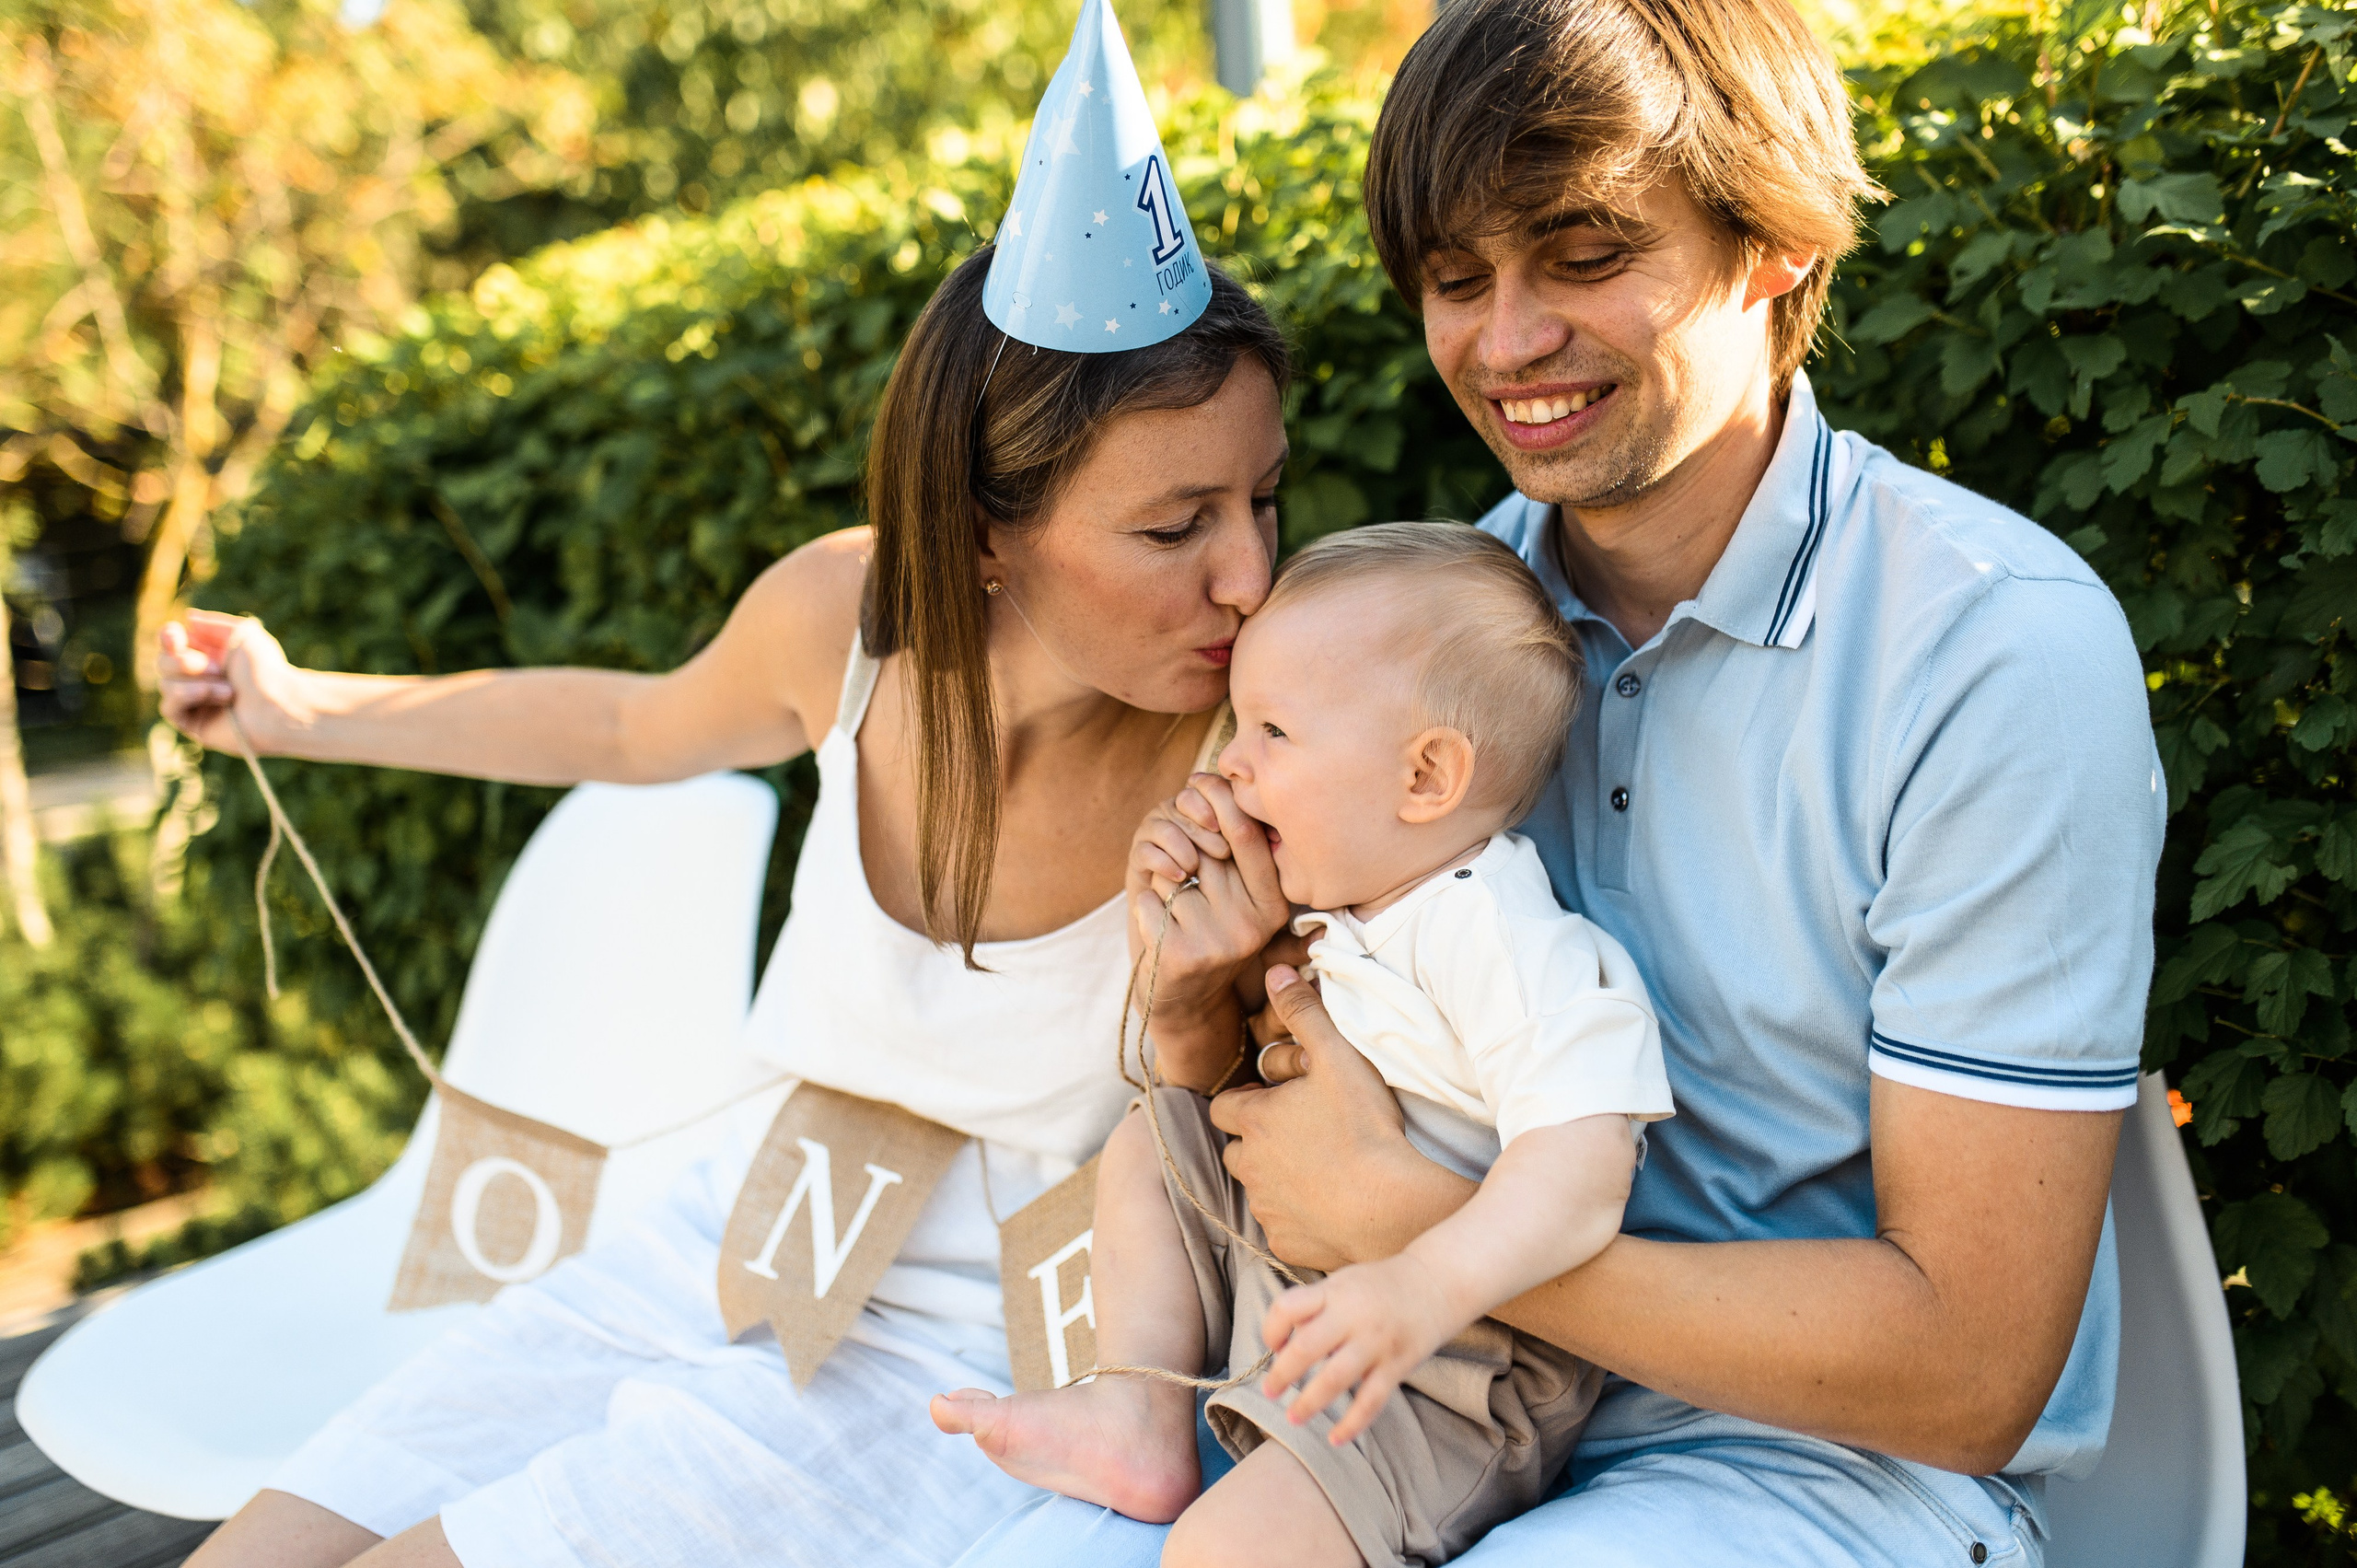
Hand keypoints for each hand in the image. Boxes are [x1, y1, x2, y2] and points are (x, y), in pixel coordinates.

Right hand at [156, 609, 304, 752]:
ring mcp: (194, 701)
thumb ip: (214, 624)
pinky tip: (216, 697)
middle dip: (186, 662)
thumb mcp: (243, 634)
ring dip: (198, 682)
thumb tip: (189, 619)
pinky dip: (188, 697)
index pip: (171, 642)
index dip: (168, 637)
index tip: (175, 637)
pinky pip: (168, 706)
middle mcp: (198, 677)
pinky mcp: (192, 723)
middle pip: (162, 662)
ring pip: (166, 684)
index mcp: (208, 654)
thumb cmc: (266, 669)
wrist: (278, 705)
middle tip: (219, 669)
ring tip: (230, 690)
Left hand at [1125, 773, 1291, 1030]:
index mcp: (1274, 905)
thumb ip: (1236, 846)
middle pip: (1204, 852)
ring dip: (1166, 884)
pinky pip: (1148, 898)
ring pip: (1174, 873)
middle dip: (1188, 855)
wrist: (1185, 999)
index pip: (1247, 836)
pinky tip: (1159, 928)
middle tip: (1190, 883)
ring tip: (1178, 913)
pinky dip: (1145, 906)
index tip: (1198, 780)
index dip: (1220, 799)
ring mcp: (1217, 941)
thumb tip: (1208, 781)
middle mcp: (1252, 924)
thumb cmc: (1209, 929)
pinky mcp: (1181, 954)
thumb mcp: (1238, 893)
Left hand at [1211, 967, 1466, 1271]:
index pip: (1223, 1105)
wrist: (1391, 1206)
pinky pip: (1282, 1226)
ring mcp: (1266, 1209)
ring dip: (1276, 1177)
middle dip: (1257, 1140)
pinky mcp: (1286, 1243)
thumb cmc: (1364, 1128)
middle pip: (1236, 1149)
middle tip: (1300, 1131)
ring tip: (1319, 1167)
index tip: (1277, 1099)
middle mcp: (1248, 1167)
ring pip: (1258, 1188)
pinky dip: (1297, 1216)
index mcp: (1252, 1121)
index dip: (1247, 1100)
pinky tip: (1330, 1204)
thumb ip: (1304, 1012)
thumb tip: (1274, 972)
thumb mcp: (1337, 1057)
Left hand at [1259, 1253, 1462, 1444]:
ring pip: (1335, 1378)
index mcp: (1335, 1292)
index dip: (1272, 1329)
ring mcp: (1376, 1342)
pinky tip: (1335, 1438)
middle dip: (1282, 1374)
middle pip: (1306, 1347)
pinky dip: (1352, 1424)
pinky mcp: (1397, 1365)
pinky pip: (1371, 1401)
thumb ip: (1315, 1307)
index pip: (1289, 1307)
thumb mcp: (1343, 1282)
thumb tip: (1284, 1347)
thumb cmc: (1380, 1286)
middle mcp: (1353, 1316)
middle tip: (1269, 1392)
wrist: (1436, 1284)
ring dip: (1309, 1402)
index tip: (1272, 1346)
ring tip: (1293, 1418)